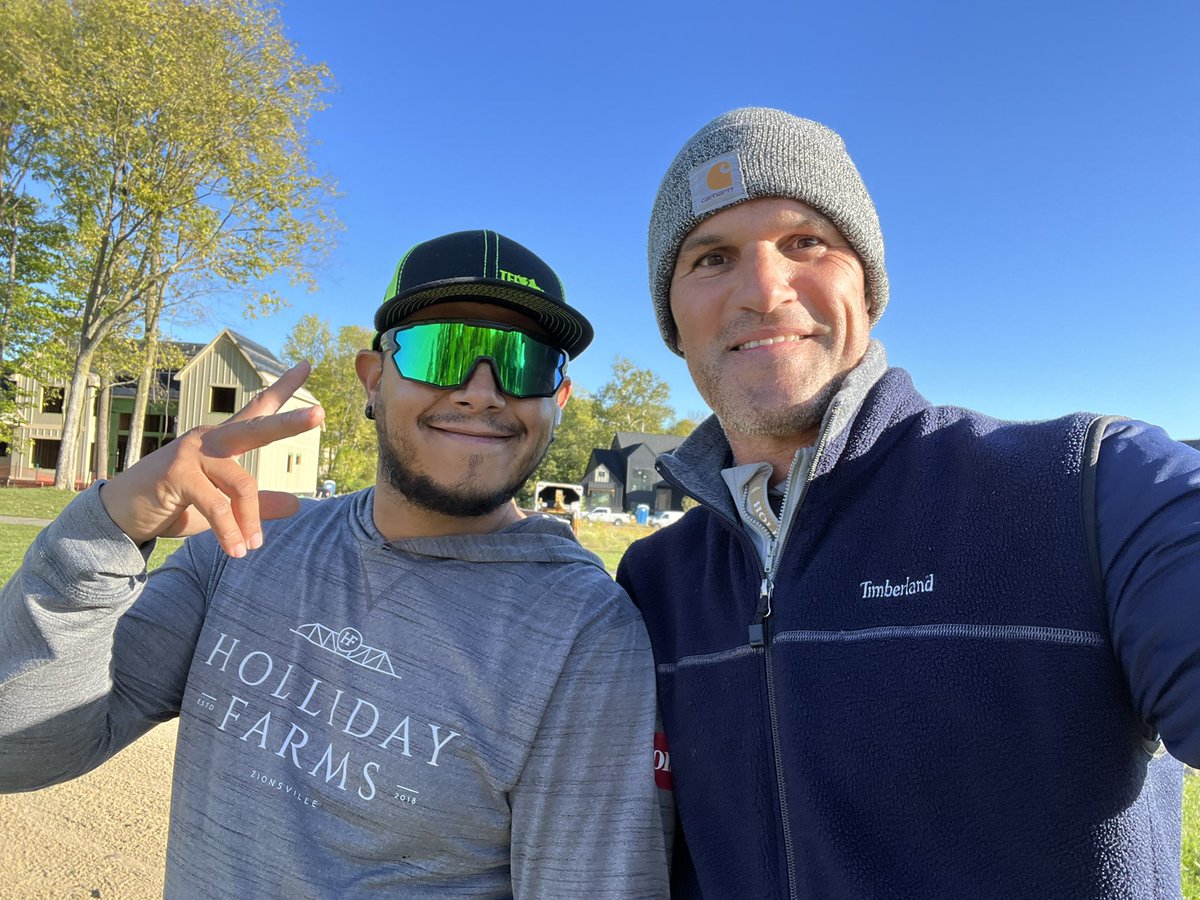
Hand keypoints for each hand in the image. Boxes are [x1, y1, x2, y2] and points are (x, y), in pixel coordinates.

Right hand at [99, 362, 325, 556]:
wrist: (121, 517)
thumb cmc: (174, 506)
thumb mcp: (222, 507)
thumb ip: (257, 504)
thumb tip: (296, 505)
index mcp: (222, 442)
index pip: (257, 409)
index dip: (283, 389)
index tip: (307, 364)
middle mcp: (209, 440)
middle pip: (257, 428)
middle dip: (289, 423)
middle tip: (319, 414)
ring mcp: (192, 453)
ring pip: (242, 484)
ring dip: (250, 522)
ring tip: (253, 548)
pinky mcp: (177, 474)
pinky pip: (216, 505)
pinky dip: (230, 531)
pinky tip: (237, 551)